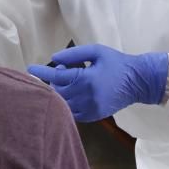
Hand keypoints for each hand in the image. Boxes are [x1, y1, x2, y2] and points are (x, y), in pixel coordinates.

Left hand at [27, 44, 168, 121]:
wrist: (139, 81)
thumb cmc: (117, 63)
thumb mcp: (96, 51)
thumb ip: (74, 54)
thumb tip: (54, 59)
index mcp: (87, 79)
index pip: (57, 77)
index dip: (42, 73)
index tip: (30, 68)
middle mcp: (86, 96)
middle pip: (57, 91)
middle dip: (55, 81)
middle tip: (65, 70)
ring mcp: (90, 109)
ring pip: (63, 104)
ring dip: (60, 93)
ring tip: (73, 81)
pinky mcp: (94, 117)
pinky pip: (72, 112)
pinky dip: (68, 103)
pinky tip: (76, 93)